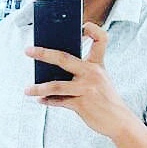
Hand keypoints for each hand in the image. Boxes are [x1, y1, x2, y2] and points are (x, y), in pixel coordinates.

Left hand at [25, 22, 135, 137]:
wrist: (119, 121)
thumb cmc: (105, 99)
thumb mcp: (99, 80)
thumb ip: (81, 72)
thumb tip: (51, 70)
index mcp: (97, 64)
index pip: (100, 39)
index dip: (93, 29)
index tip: (83, 26)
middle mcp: (92, 73)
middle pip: (63, 58)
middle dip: (43, 54)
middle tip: (28, 50)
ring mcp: (87, 88)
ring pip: (56, 85)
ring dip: (39, 88)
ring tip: (27, 90)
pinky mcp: (82, 104)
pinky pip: (60, 101)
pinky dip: (48, 101)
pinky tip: (40, 100)